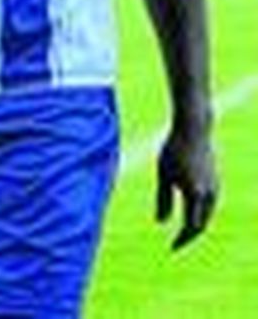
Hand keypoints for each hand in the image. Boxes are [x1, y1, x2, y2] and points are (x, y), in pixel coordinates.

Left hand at [157, 118, 217, 249]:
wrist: (194, 129)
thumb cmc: (173, 150)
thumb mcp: (163, 175)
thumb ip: (163, 199)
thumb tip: (161, 223)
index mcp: (196, 194)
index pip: (191, 226)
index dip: (182, 239)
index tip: (172, 248)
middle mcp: (210, 194)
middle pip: (202, 224)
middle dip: (189, 236)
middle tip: (176, 245)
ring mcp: (216, 187)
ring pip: (207, 215)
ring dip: (196, 225)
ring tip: (183, 232)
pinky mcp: (216, 181)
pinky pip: (210, 204)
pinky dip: (201, 214)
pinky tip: (191, 214)